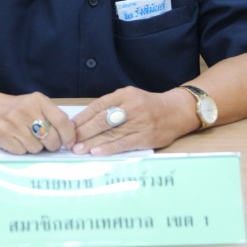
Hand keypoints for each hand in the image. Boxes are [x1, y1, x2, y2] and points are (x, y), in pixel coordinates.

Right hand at [0, 92, 75, 154]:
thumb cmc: (17, 109)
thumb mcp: (36, 105)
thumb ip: (53, 116)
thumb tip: (71, 136)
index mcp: (38, 101)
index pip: (61, 120)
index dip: (69, 136)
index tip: (69, 143)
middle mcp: (26, 111)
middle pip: (51, 138)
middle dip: (52, 145)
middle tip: (47, 143)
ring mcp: (13, 124)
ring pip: (37, 148)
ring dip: (35, 147)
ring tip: (27, 138)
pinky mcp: (3, 135)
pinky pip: (22, 152)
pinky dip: (22, 150)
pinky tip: (17, 140)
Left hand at [71, 87, 188, 155]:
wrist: (176, 111)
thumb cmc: (148, 106)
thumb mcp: (130, 98)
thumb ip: (111, 106)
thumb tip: (84, 121)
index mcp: (125, 94)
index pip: (98, 105)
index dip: (82, 117)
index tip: (70, 126)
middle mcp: (132, 106)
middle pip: (102, 120)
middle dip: (84, 132)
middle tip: (69, 141)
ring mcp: (140, 122)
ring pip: (111, 133)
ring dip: (92, 143)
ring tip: (78, 150)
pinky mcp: (146, 137)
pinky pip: (124, 143)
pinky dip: (109, 148)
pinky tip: (96, 152)